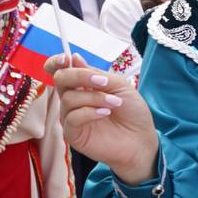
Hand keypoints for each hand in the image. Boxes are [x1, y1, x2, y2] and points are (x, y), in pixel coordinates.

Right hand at [45, 54, 159, 184]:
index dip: (57, 62)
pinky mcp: (73, 134)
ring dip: (94, 98)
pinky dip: (89, 112)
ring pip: (68, 98)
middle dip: (79, 77)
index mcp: (83, 85)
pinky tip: (105, 113)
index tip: (66, 58)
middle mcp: (73, 99)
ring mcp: (71, 116)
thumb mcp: (119, 85)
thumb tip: (74, 58)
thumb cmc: (132, 112)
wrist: (140, 139)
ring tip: (114, 103)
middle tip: (102, 82)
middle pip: (60, 79)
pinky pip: (72, 117)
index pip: (60, 70)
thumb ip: (97, 74)